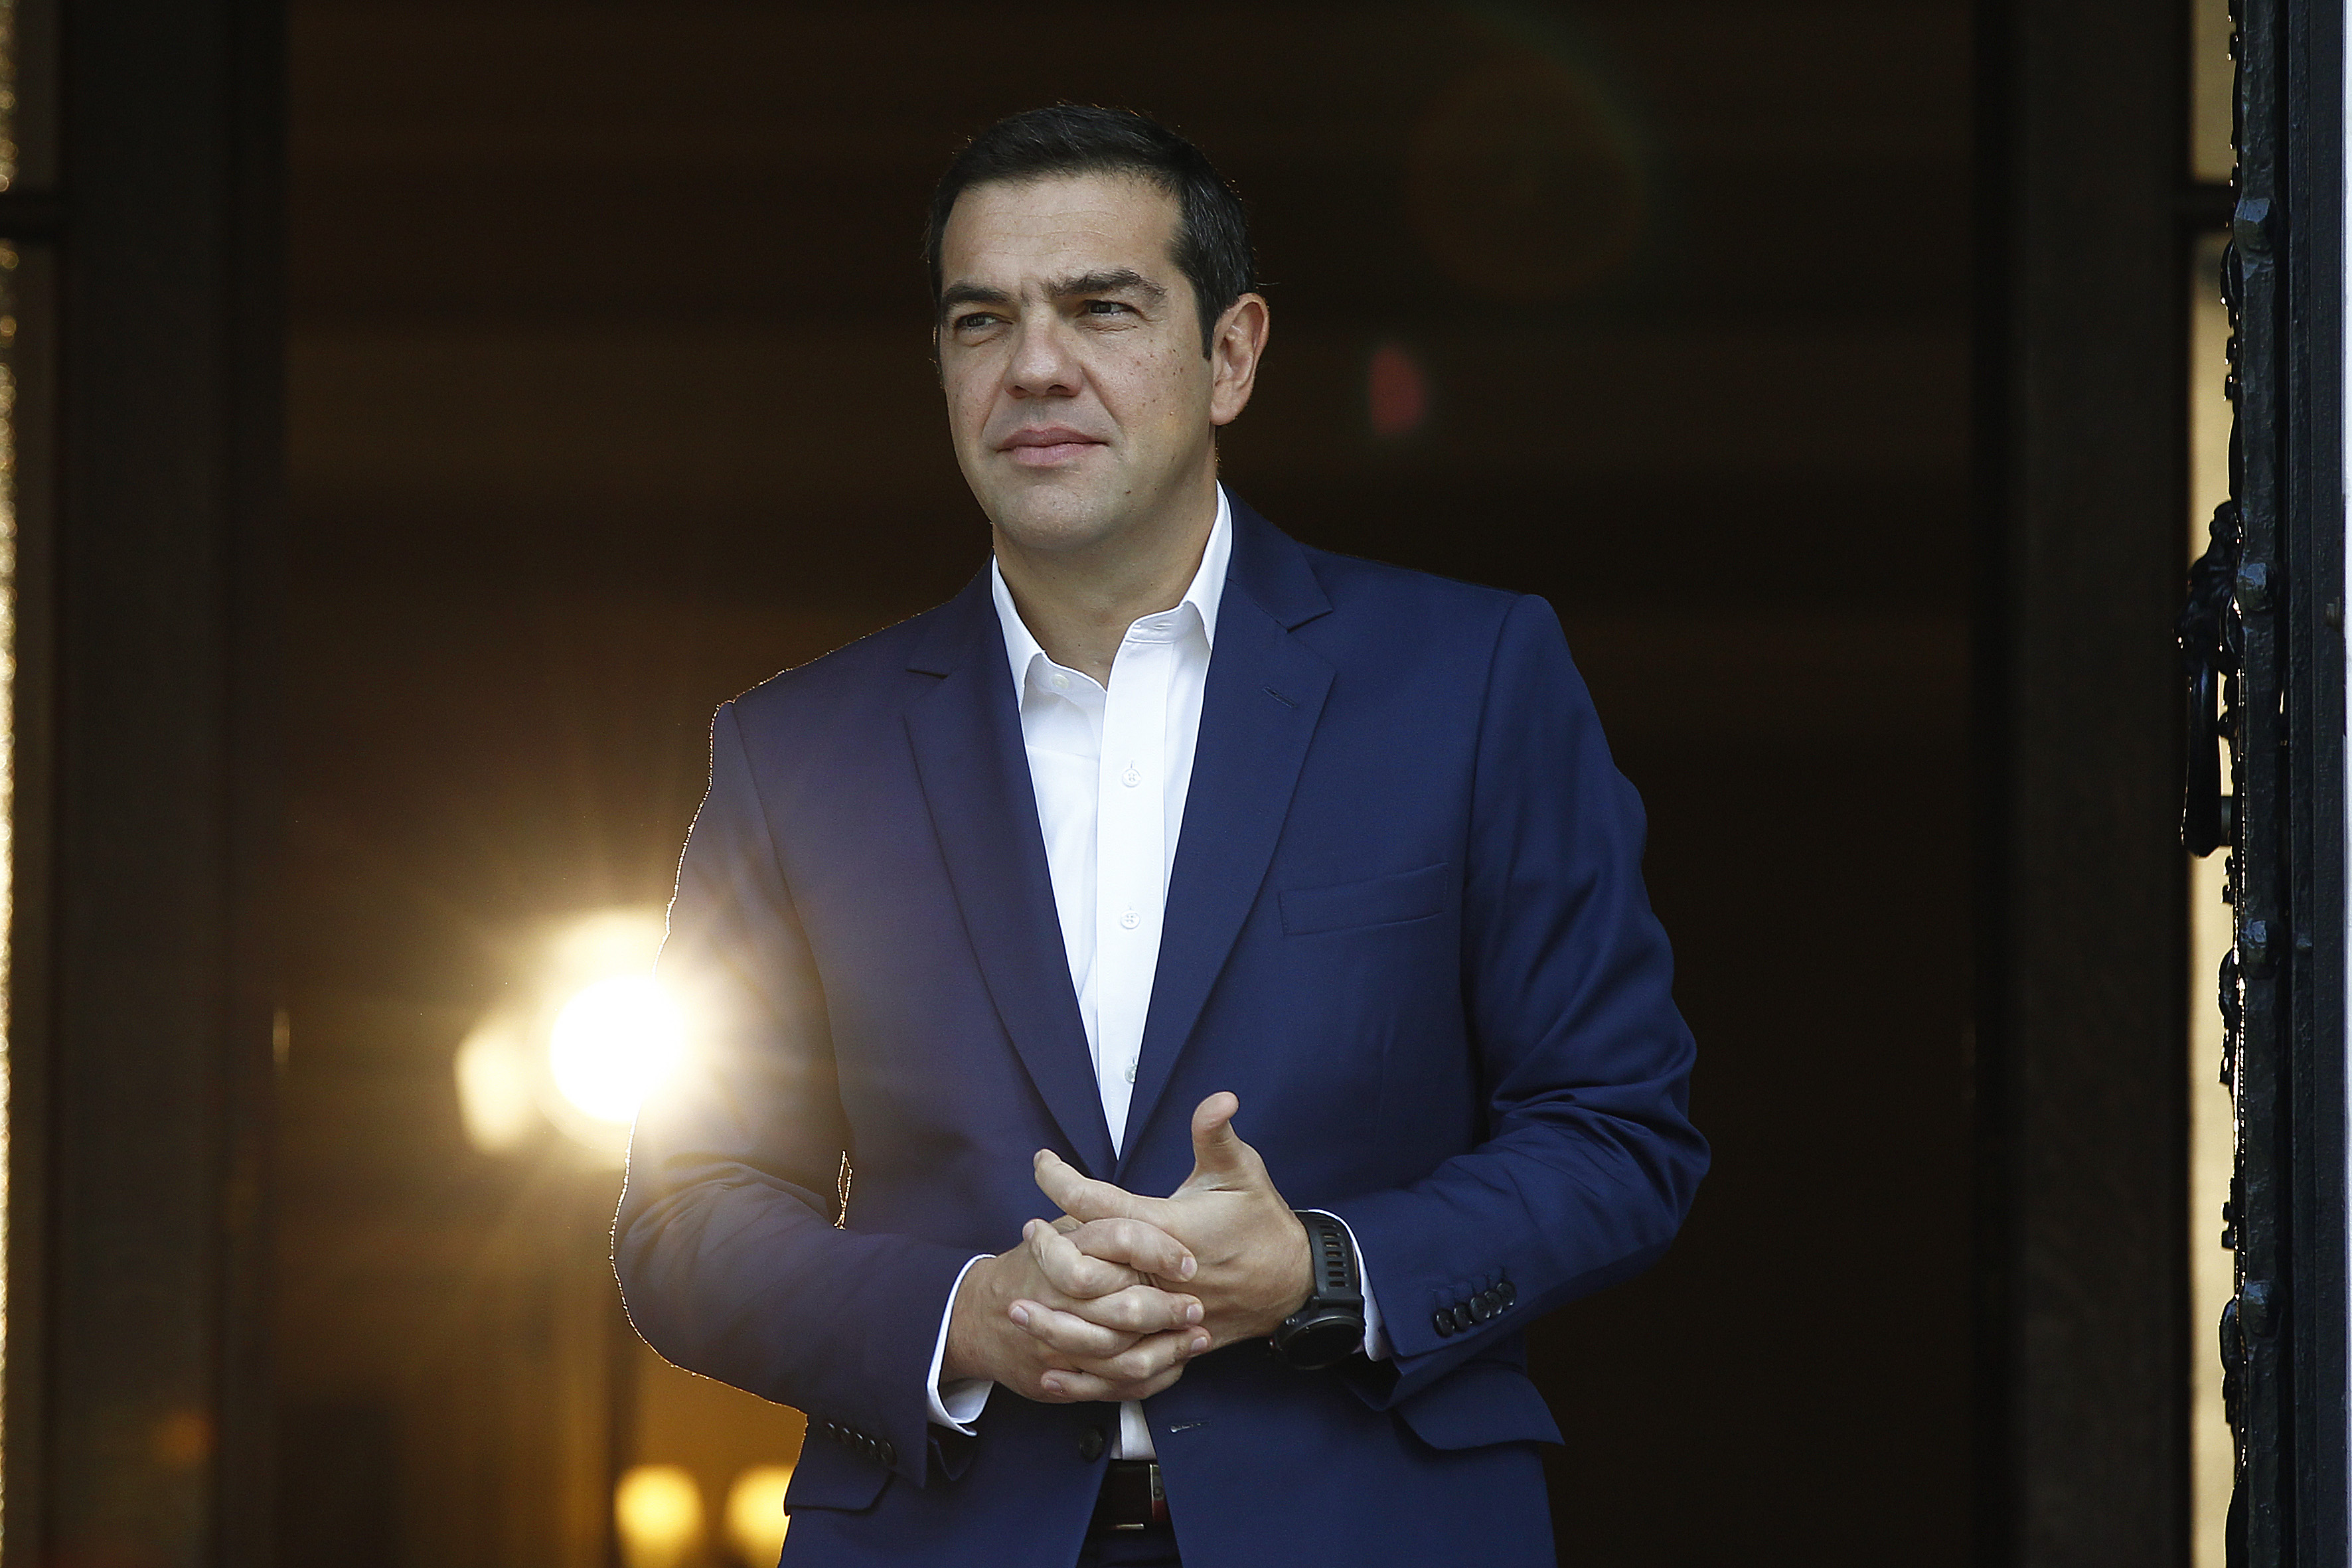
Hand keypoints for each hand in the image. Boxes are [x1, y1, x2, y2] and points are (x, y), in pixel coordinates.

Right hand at [944, 1212, 1209, 1402]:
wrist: (975, 1319)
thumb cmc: (1030, 1268)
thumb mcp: (1061, 1232)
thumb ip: (1099, 1221)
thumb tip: (1154, 1209)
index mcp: (1061, 1255)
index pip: (1120, 1241)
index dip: (1158, 1252)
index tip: (1188, 1263)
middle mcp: (1057, 1302)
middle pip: (1125, 1309)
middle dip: (1168, 1310)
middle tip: (1197, 1306)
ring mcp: (1056, 1348)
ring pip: (1122, 1358)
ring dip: (1167, 1350)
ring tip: (1197, 1338)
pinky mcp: (1058, 1381)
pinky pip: (1111, 1388)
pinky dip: (1148, 1379)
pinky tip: (1173, 1365)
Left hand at [1034, 1093, 1312, 1350]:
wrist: (1293, 1284)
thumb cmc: (1262, 1222)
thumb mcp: (1242, 1173)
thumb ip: (1218, 1136)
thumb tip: (1221, 1097)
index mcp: (1168, 1226)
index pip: (1100, 1201)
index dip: (1061, 1179)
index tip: (1041, 1161)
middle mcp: (1159, 1273)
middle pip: (1086, 1265)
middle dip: (1048, 1248)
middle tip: (1026, 1230)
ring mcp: (1163, 1312)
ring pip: (1096, 1322)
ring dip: (1053, 1313)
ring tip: (1017, 1300)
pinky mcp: (1170, 1341)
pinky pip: (1119, 1363)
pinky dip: (1083, 1369)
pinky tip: (1051, 1367)